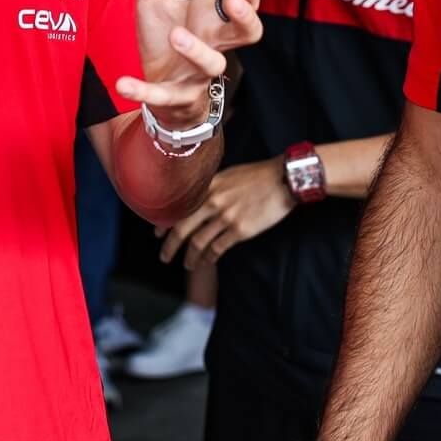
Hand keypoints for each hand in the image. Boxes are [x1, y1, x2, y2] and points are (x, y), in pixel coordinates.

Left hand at [114, 0, 260, 129]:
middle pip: (248, 35)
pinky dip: (144, 91)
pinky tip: (122, 84)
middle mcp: (215, 46)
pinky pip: (164, 96)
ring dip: (198, 51)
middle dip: (245, 18)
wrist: (161, 86)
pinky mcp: (175, 97)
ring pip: (213, 66)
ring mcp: (198, 74)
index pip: (246, 6)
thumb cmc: (167, 35)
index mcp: (216, 21)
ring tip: (177, 35)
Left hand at [158, 158, 294, 267]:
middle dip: (170, 246)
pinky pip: (217, 248)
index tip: (158, 234)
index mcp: (208, 186)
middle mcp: (213, 201)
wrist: (283, 179)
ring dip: (190, 257)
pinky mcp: (240, 230)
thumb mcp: (228, 175)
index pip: (179, 208)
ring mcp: (225, 216)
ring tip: (187, 265)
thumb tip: (200, 202)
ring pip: (198, 243)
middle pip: (182, 228)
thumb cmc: (258, 176)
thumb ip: (212, 188)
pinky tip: (207, 261)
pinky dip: (209, 258)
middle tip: (164, 256)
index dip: (165, 224)